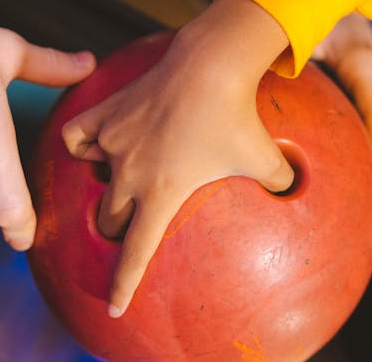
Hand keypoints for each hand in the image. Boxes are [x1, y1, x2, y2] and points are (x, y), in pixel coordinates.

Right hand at [61, 0, 292, 316]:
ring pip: (92, 178)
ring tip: (118, 178)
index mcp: (161, 195)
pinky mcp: (105, 113)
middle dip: (117, 228)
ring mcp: (113, 142)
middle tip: (132, 222)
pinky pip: (77, 137)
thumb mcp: (264, 157)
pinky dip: (81, 143)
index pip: (135, 253)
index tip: (114, 306)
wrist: (209, 65)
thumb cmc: (237, 115)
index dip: (123, 284)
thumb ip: (278, 181)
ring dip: (102, 184)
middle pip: (108, 220)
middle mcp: (130, 174)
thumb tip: (295, 191)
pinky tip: (95, 141)